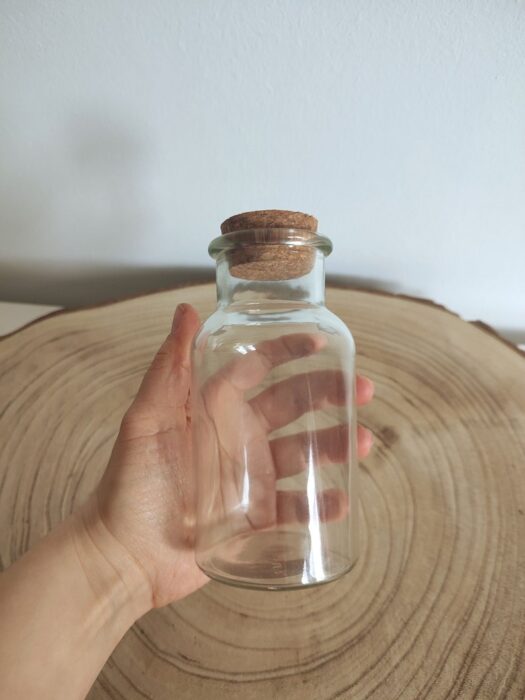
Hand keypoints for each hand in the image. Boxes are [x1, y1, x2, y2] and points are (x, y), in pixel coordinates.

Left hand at [77, 304, 373, 609]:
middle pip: (292, 406)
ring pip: (303, 454)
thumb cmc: (128, 482)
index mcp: (215, 409)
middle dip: (328, 394)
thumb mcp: (145, 419)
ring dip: (336, 446)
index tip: (321, 343)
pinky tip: (340, 500)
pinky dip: (321, 504)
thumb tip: (186, 310)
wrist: (122, 555)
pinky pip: (296, 507)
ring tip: (363, 443)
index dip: (288, 352)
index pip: (258, 369)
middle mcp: (238, 437)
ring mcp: (251, 477)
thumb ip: (168, 367)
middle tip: (361, 389)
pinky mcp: (257, 518)